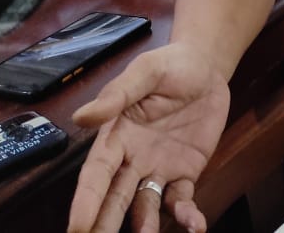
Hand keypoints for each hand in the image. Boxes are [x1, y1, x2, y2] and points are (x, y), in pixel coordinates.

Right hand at [67, 43, 230, 232]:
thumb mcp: (144, 72)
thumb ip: (118, 95)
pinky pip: (182, 199)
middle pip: (115, 198)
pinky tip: (195, 225)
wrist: (205, 67)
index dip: (87, 200)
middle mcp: (132, 159)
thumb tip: (82, 117)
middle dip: (105, 224)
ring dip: (144, 226)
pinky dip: (186, 215)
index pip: (97, 173)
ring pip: (146, 206)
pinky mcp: (186, 172)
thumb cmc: (168, 66)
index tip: (77, 226)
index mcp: (115, 136)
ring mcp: (159, 169)